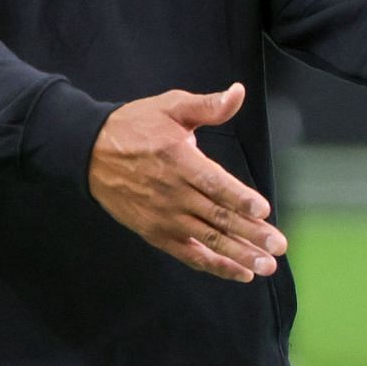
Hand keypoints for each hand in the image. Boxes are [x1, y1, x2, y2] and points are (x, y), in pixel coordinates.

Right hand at [87, 83, 286, 281]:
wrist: (89, 152)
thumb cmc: (134, 127)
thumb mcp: (171, 107)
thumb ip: (207, 105)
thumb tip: (237, 93)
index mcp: (178, 160)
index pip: (213, 184)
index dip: (239, 198)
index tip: (262, 210)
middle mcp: (172, 193)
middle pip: (217, 217)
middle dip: (251, 234)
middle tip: (277, 246)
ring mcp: (164, 217)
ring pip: (208, 240)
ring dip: (239, 255)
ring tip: (266, 266)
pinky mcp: (156, 233)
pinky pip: (189, 254)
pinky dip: (214, 265)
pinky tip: (240, 272)